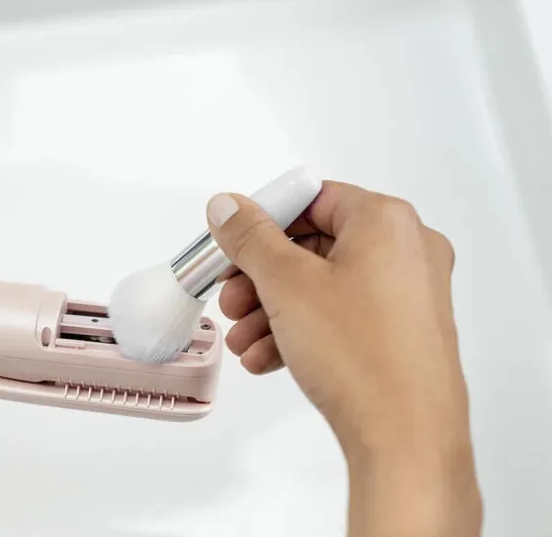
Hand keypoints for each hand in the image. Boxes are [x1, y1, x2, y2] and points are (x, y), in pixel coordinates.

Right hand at [206, 181, 480, 536]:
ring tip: (243, 338)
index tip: (231, 242)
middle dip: (261, 276)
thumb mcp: (286, 284)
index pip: (312, 198)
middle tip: (231, 298)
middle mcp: (407, 251)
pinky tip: (267, 358)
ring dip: (273, 309)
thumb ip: (250, 238)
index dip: (263, 220)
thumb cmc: (361, 356)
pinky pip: (341, 317)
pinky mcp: (402, 333)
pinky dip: (302, 330)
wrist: (405, 439)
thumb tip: (228, 207)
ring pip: (323, 287)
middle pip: (313, 245)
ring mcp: (409, 295)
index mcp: (387, 222)